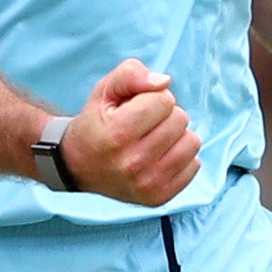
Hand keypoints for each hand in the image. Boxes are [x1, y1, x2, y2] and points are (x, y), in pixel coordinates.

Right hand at [60, 60, 200, 206]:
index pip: (164, 100)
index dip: (152, 98)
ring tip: (154, 140)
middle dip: (165, 116)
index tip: (136, 108)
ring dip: (176, 136)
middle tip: (144, 125)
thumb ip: (131, 74)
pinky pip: (194, 165)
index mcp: (116, 134)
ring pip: (192, 142)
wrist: (78, 167)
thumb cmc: (96, 124)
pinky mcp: (158, 197)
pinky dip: (181, 157)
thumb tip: (164, 82)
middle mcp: (132, 163)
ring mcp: (147, 184)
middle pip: (180, 120)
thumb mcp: (104, 91)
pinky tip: (160, 157)